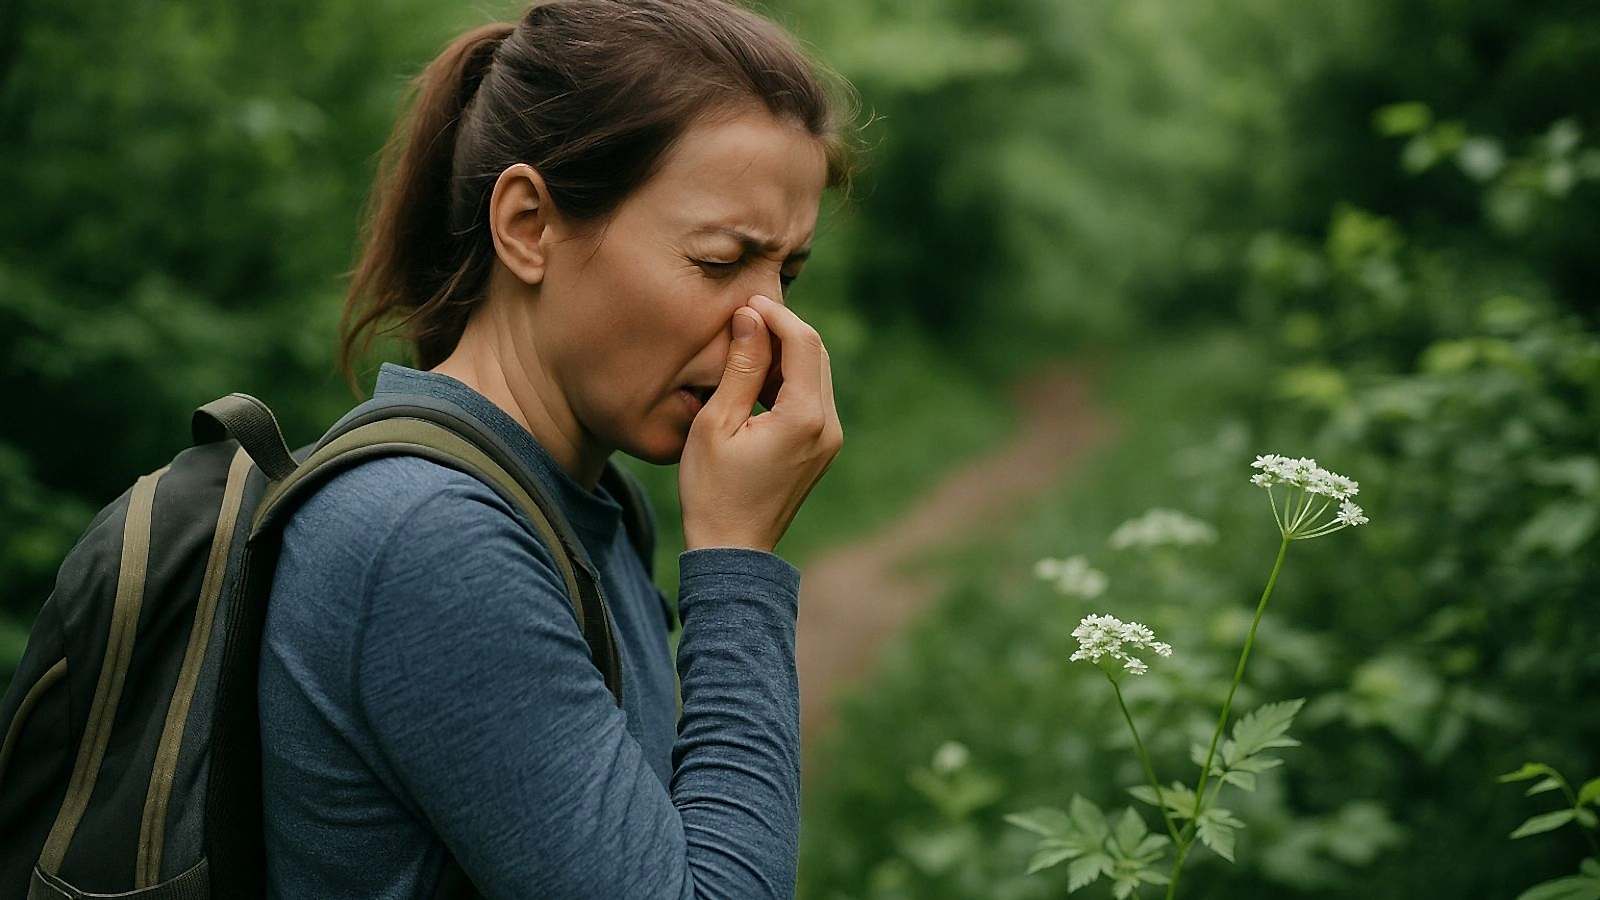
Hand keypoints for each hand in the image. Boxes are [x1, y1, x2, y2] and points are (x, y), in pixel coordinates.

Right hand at [678, 294, 842, 552]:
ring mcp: (830, 439)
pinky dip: (790, 378)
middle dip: (783, 329)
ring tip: (744, 345)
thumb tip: (750, 317)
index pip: (803, 342)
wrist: (732, 549)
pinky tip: (757, 378)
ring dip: (786, 353)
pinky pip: (813, 397)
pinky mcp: (823, 448)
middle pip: (816, 354)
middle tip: (744, 318)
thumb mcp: (717, 424)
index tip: (746, 301)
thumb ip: (740, 367)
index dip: (776, 314)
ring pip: (817, 373)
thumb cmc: (713, 490)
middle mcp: (828, 426)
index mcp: (805, 418)